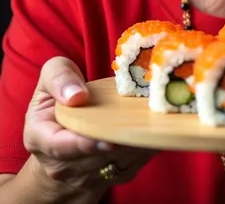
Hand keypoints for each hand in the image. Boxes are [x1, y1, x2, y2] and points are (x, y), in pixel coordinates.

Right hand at [24, 56, 154, 194]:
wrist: (63, 133)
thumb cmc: (59, 97)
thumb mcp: (52, 77)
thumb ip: (59, 77)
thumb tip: (77, 95)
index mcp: (41, 138)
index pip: (62, 147)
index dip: (86, 144)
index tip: (109, 140)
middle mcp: (60, 164)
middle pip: (95, 158)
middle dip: (120, 143)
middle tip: (143, 128)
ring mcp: (84, 176)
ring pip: (116, 164)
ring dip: (135, 146)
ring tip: (153, 126)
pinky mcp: (107, 178)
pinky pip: (131, 167)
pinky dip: (144, 151)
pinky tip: (154, 132)